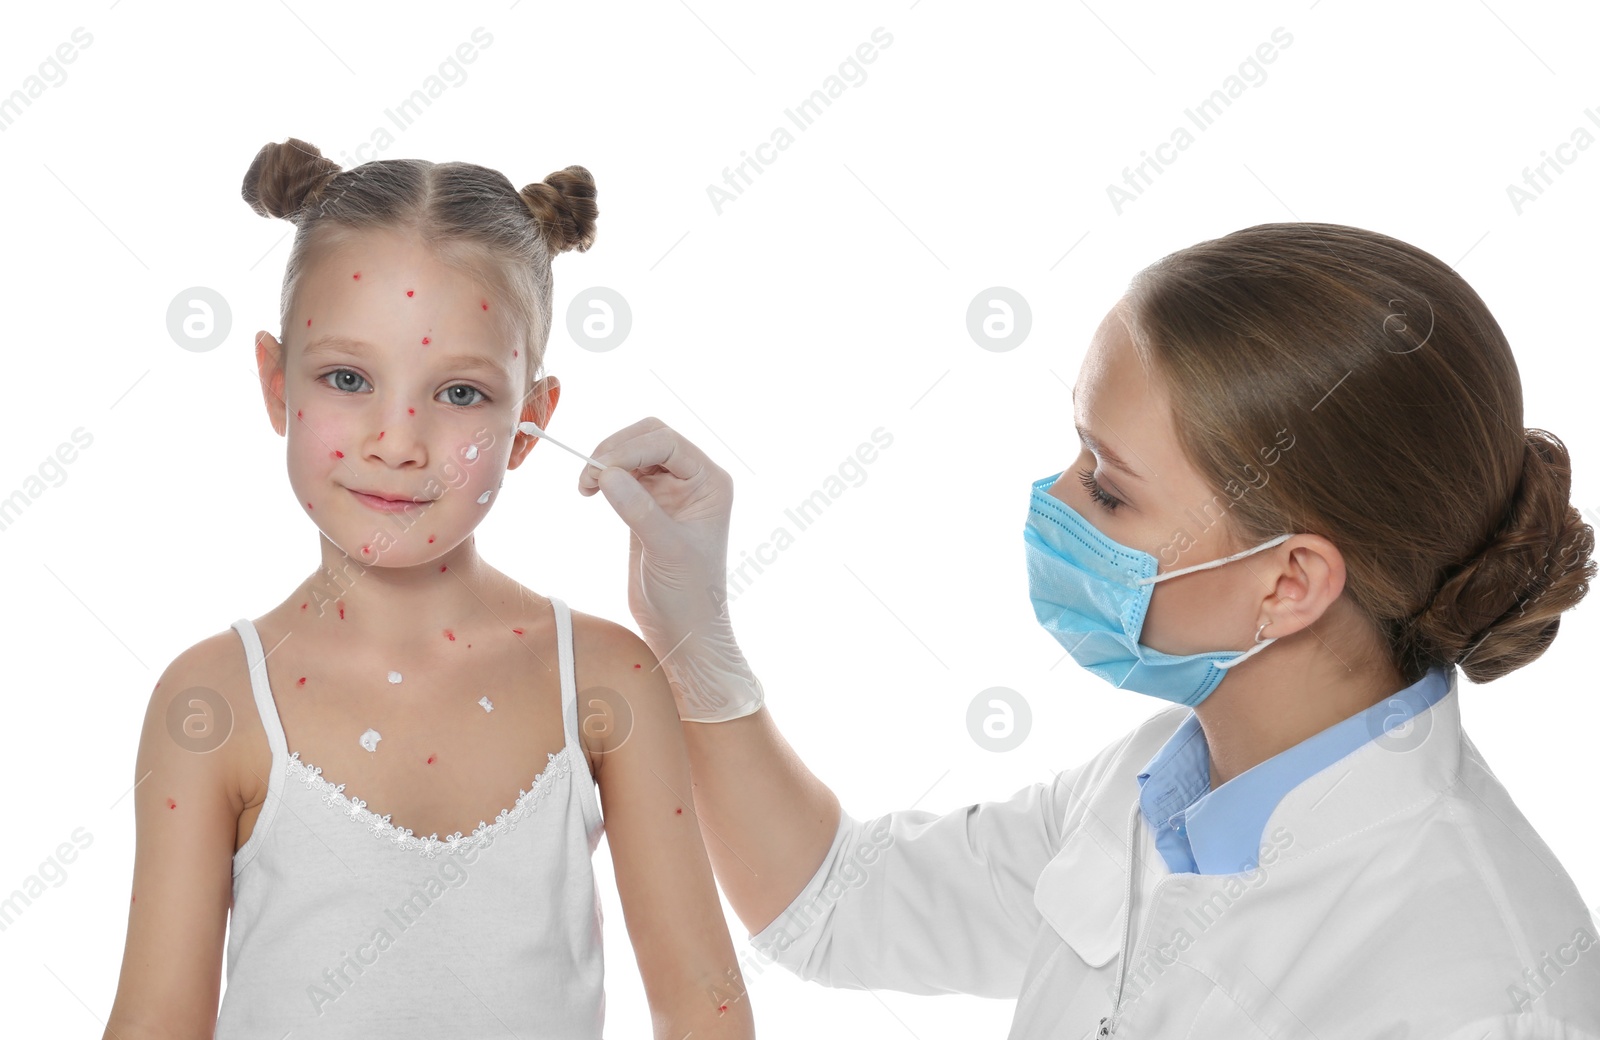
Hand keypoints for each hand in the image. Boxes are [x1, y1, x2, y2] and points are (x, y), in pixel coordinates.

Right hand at [577, 417, 763, 721]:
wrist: (683, 629)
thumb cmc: (690, 595)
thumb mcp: (666, 551)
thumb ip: (639, 510)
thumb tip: (607, 473)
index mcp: (710, 482)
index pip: (668, 442)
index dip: (631, 448)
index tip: (601, 471)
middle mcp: (693, 480)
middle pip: (649, 438)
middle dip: (616, 449)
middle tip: (588, 477)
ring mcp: (670, 491)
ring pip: (633, 453)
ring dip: (607, 462)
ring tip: (586, 487)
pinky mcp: (648, 505)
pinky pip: (624, 475)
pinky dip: (605, 477)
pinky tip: (592, 492)